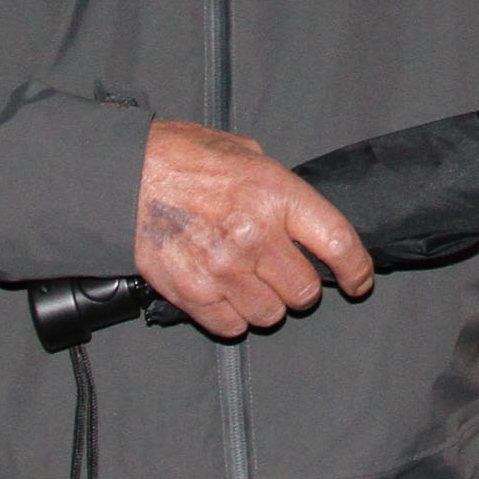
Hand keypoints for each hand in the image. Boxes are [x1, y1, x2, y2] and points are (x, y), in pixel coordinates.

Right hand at [134, 119, 371, 338]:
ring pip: (270, 314)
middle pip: (306, 291)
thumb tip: (298, 214)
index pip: (338, 243)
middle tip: (280, 271)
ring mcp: (224, 269)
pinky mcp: (193, 294)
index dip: (357, 269)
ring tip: (245, 279)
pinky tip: (221, 292)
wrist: (119, 177)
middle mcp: (254, 235)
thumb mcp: (241, 151)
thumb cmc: (179, 157)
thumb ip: (277, 184)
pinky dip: (231, 316)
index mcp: (275, 194)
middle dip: (299, 285)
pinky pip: (232, 327)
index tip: (359, 280)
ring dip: (265, 302)